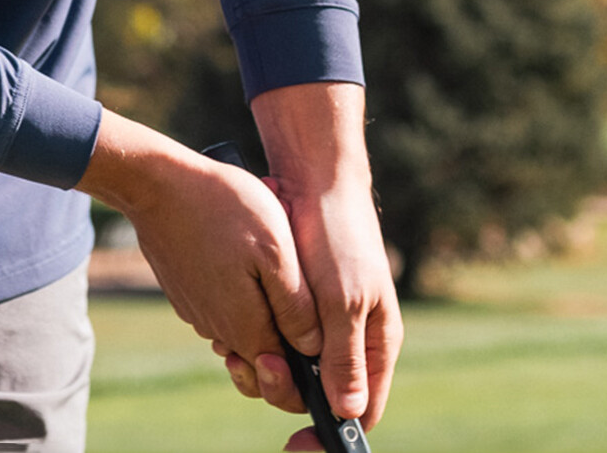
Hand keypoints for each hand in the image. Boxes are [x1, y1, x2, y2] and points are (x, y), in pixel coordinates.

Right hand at [76, 111, 318, 386]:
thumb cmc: (223, 207)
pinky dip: (237, 291)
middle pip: (261, 358)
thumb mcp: (276, 250)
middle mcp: (217, 330)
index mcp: (244, 329)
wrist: (157, 182)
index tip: (319, 342)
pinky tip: (243, 254)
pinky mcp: (184, 291)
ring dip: (260, 308)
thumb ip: (296, 307)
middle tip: (297, 297)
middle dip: (285, 340)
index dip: (307, 370)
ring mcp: (196, 311)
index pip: (285, 379)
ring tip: (271, 262)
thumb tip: (312, 348)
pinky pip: (220, 306)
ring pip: (241, 328)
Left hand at [218, 83, 403, 444]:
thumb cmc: (338, 236)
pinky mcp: (295, 301)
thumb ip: (344, 355)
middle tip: (254, 372)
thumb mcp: (342, 299)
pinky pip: (275, 338)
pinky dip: (254, 342)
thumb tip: (346, 412)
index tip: (296, 442)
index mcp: (376, 344)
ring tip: (234, 352)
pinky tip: (230, 333)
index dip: (331, 433)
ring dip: (264, 367)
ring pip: (292, 368)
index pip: (360, 410)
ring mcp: (322, 321)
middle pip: (320, 394)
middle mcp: (351, 338)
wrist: (313, 179)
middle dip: (285, 391)